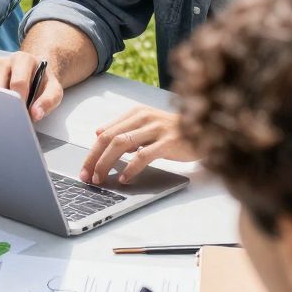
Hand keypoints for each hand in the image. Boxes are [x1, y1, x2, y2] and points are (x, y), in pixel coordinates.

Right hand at [0, 49, 62, 122]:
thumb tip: (35, 114)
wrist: (34, 72)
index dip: (20, 100)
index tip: (22, 113)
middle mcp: (4, 62)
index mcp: (23, 60)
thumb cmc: (43, 82)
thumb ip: (48, 101)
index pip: (18, 82)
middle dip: (4, 104)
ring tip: (4, 113)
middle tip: (11, 117)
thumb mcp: (54, 90)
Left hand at [79, 101, 194, 184]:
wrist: (207, 130)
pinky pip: (144, 156)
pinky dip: (131, 168)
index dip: (91, 152)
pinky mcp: (169, 142)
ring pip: (121, 144)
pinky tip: (124, 178)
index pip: (105, 132)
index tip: (84, 169)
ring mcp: (157, 129)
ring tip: (101, 178)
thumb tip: (98, 134)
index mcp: (136, 113)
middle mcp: (144, 118)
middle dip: (94, 159)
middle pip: (109, 138)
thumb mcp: (148, 125)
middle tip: (87, 176)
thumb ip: (125, 129)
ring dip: (107, 163)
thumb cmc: (175, 131)